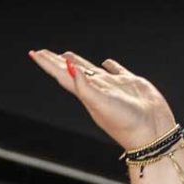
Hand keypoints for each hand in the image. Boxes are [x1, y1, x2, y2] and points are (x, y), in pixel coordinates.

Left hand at [28, 49, 176, 152]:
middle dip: (55, 62)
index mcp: (86, 94)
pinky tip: (106, 63)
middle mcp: (96, 90)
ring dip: (77, 62)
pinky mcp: (129, 84)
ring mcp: (112, 87)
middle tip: (41, 51)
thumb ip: (84, 87)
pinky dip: (109, 65)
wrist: (150, 131)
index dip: (47, 64)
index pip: (62, 75)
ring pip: (90, 70)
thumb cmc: (126, 122)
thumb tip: (68, 68)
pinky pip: (115, 71)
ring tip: (65, 55)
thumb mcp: (101, 103)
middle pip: (71, 71)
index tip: (33, 53)